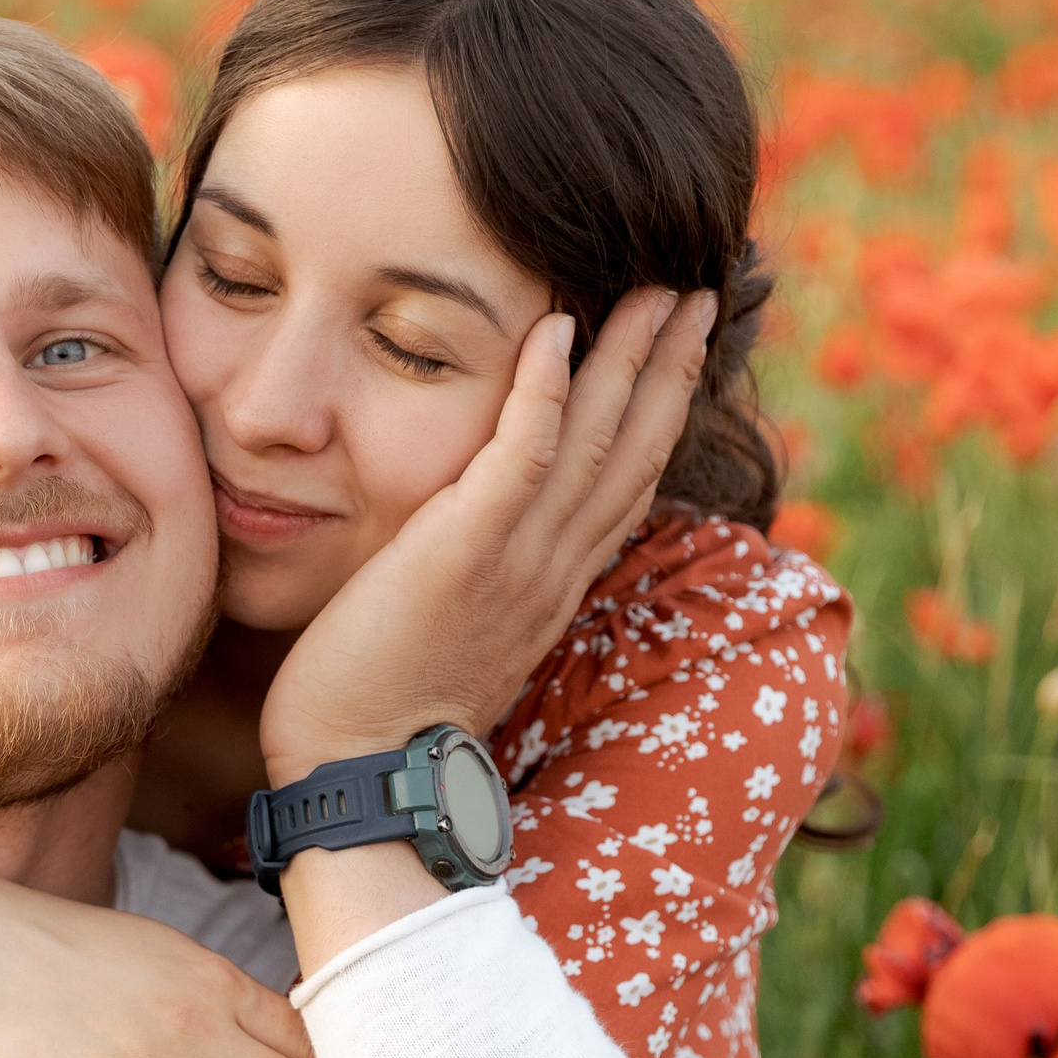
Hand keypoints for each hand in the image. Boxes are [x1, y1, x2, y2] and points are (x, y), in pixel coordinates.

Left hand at [258, 286, 718, 785]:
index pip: (624, 485)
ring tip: (661, 286)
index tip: (678, 349)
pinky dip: (545, 390)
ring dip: (631, 356)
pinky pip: (520, 455)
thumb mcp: (455, 639)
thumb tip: (471, 553)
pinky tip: (560, 327)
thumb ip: (479, 586)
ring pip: (596, 439)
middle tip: (701, 289)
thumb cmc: (380, 712)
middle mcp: (553, 569)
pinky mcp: (464, 552)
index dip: (658, 413)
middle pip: (635, 450)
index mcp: (553, 587)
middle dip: (671, 365)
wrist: (356, 770)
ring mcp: (517, 561)